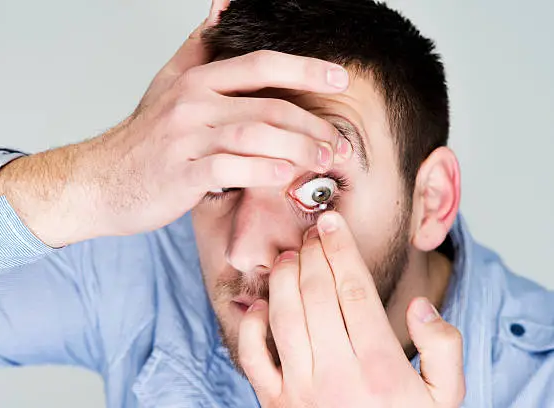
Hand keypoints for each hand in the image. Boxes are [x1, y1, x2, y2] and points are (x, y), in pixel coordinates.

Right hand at [92, 0, 351, 237]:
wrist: (99, 180)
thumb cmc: (143, 138)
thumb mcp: (168, 83)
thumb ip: (200, 47)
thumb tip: (222, 5)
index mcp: (196, 79)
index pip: (261, 64)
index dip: (306, 68)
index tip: (341, 78)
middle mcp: (192, 103)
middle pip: (269, 104)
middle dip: (313, 124)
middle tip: (338, 143)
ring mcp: (186, 138)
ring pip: (256, 135)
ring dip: (298, 149)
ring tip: (323, 161)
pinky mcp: (181, 175)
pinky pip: (232, 168)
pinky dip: (264, 171)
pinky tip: (286, 176)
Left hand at [238, 211, 464, 407]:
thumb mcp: (445, 397)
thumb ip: (444, 348)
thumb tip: (421, 306)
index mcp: (380, 367)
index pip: (354, 290)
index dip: (341, 249)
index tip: (332, 222)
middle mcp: (337, 376)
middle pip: (316, 295)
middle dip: (313, 255)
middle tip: (312, 234)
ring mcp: (300, 391)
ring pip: (284, 318)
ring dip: (283, 279)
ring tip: (291, 257)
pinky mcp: (274, 404)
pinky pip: (253, 359)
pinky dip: (250, 328)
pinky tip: (260, 305)